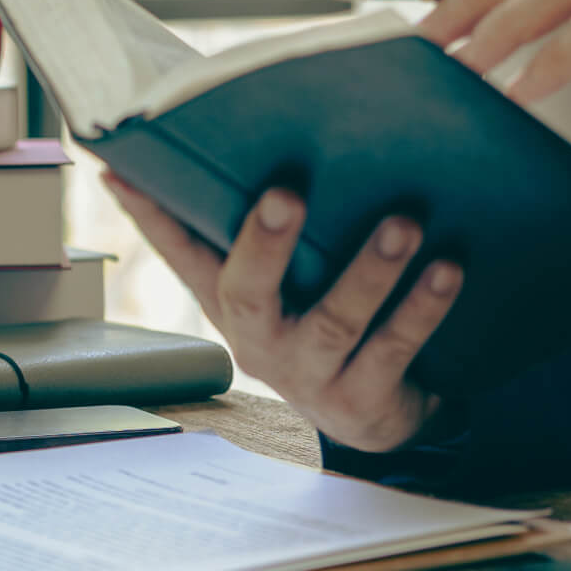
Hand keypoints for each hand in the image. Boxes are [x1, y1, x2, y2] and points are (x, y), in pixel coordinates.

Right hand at [102, 174, 462, 452]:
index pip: (179, 251)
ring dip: (369, 270)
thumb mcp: (276, 282)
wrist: (375, 416)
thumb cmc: (321, 322)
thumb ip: (248, 227)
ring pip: (335, 322)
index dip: (149, 213)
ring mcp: (309, 375)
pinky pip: (395, 349)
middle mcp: (259, 341)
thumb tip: (194, 154)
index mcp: (231, 302)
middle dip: (264, 242)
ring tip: (403, 223)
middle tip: (286, 191)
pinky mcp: (362, 401)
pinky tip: (447, 269)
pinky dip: (422, 308)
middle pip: (248, 292)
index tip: (123, 166)